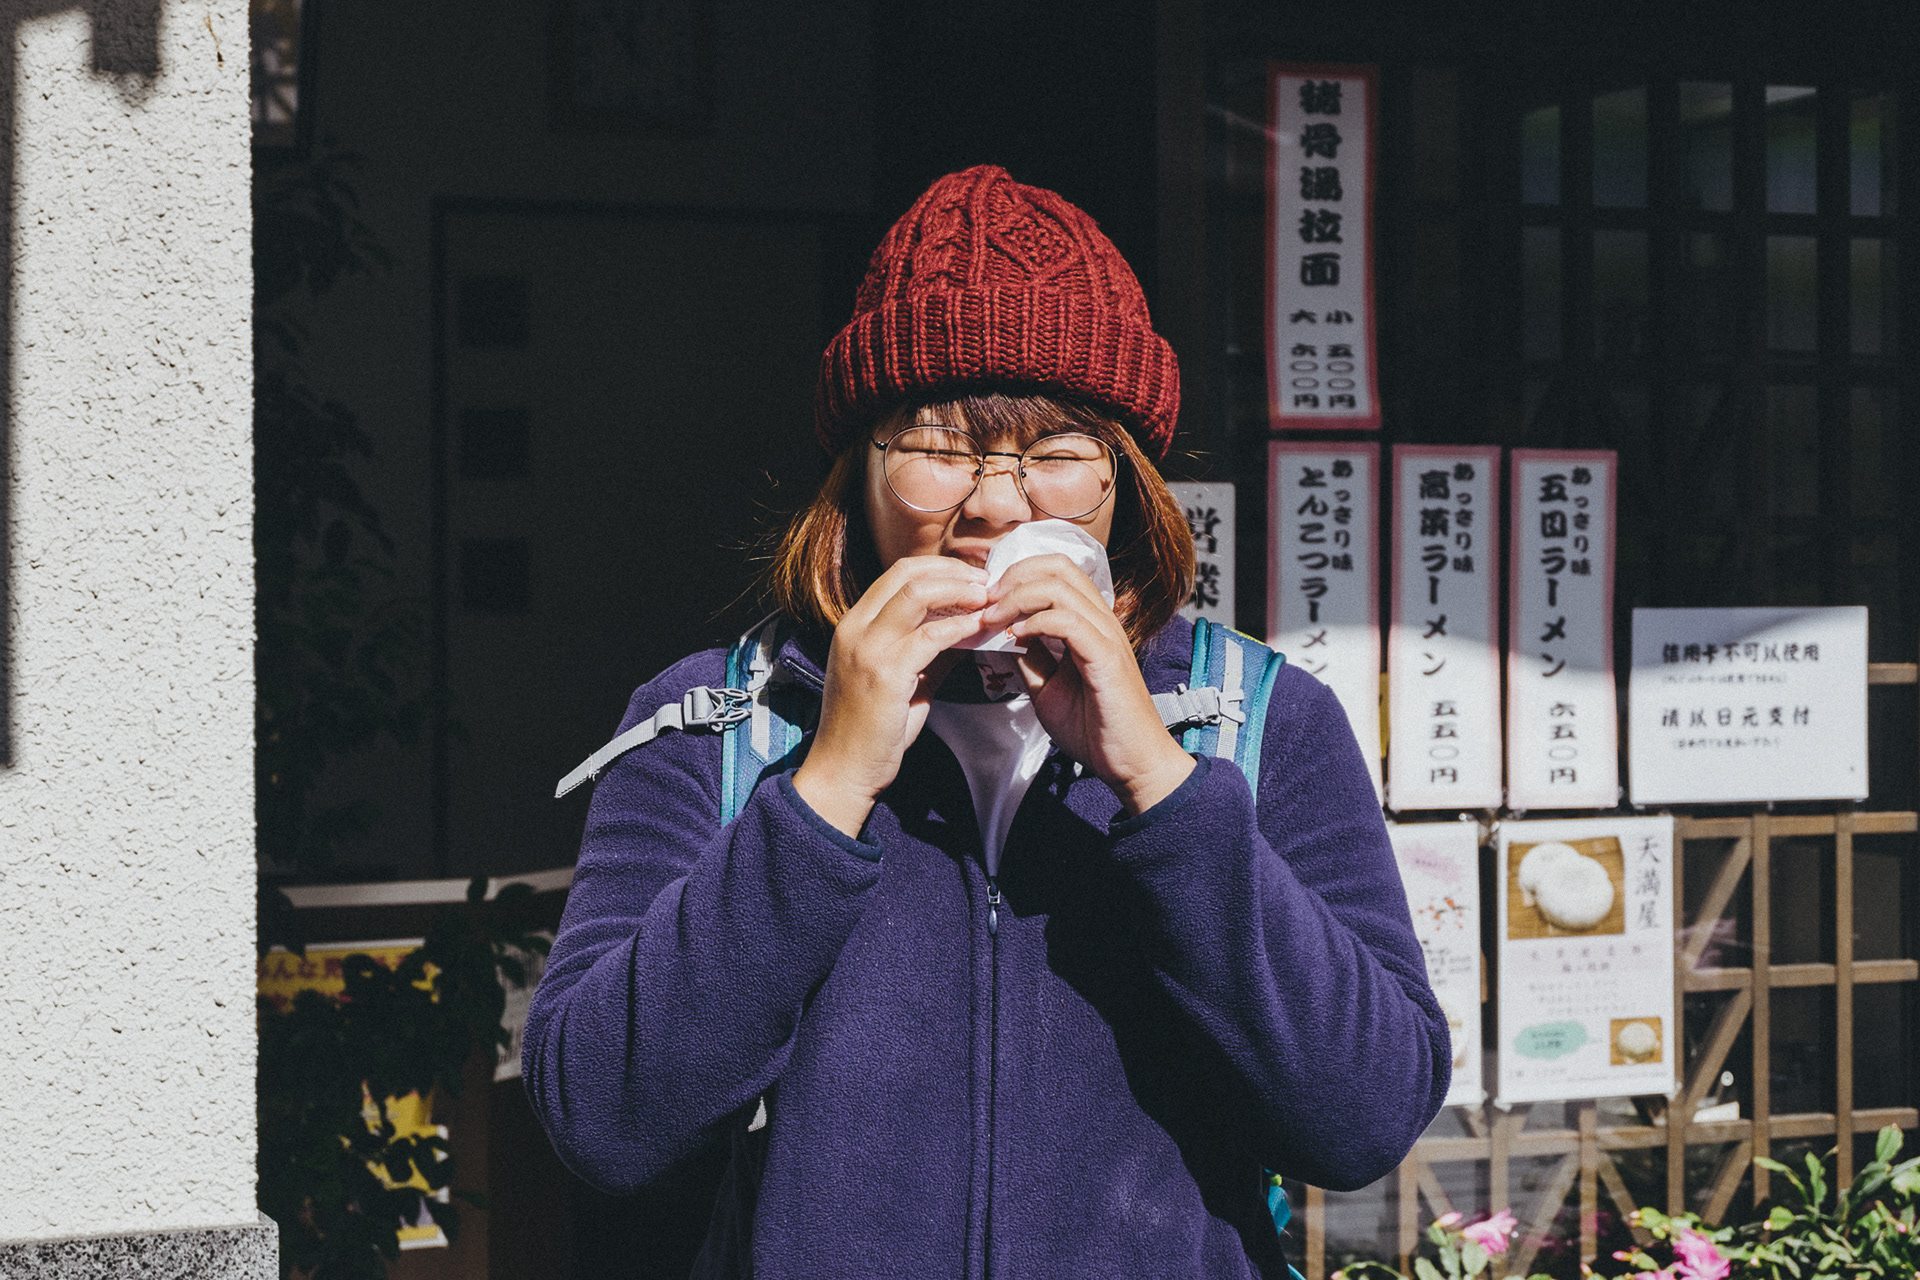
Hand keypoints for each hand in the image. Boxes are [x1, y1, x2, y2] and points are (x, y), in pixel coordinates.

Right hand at [792, 557, 988, 836]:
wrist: (844, 770)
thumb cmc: (872, 730)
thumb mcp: (900, 678)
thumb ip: (928, 650)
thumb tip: (969, 627)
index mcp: (854, 625)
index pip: (898, 573)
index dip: (940, 567)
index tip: (973, 577)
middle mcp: (855, 628)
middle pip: (907, 573)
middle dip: (954, 571)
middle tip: (988, 582)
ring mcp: (866, 648)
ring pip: (917, 593)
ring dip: (960, 591)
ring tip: (988, 598)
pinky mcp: (884, 673)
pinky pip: (929, 636)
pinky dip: (959, 627)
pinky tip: (979, 630)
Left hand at [981, 554, 1194, 815]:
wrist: (1130, 763)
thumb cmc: (1094, 728)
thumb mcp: (1048, 687)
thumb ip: (1032, 658)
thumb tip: (1005, 636)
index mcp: (1090, 622)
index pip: (1057, 570)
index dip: (1018, 573)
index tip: (988, 599)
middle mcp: (1102, 620)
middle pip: (1058, 566)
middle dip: (1013, 576)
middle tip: (986, 602)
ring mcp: (1107, 635)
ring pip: (1060, 586)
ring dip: (1017, 597)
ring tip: (993, 618)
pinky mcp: (1107, 656)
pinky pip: (1069, 621)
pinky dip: (1036, 622)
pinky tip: (1016, 637)